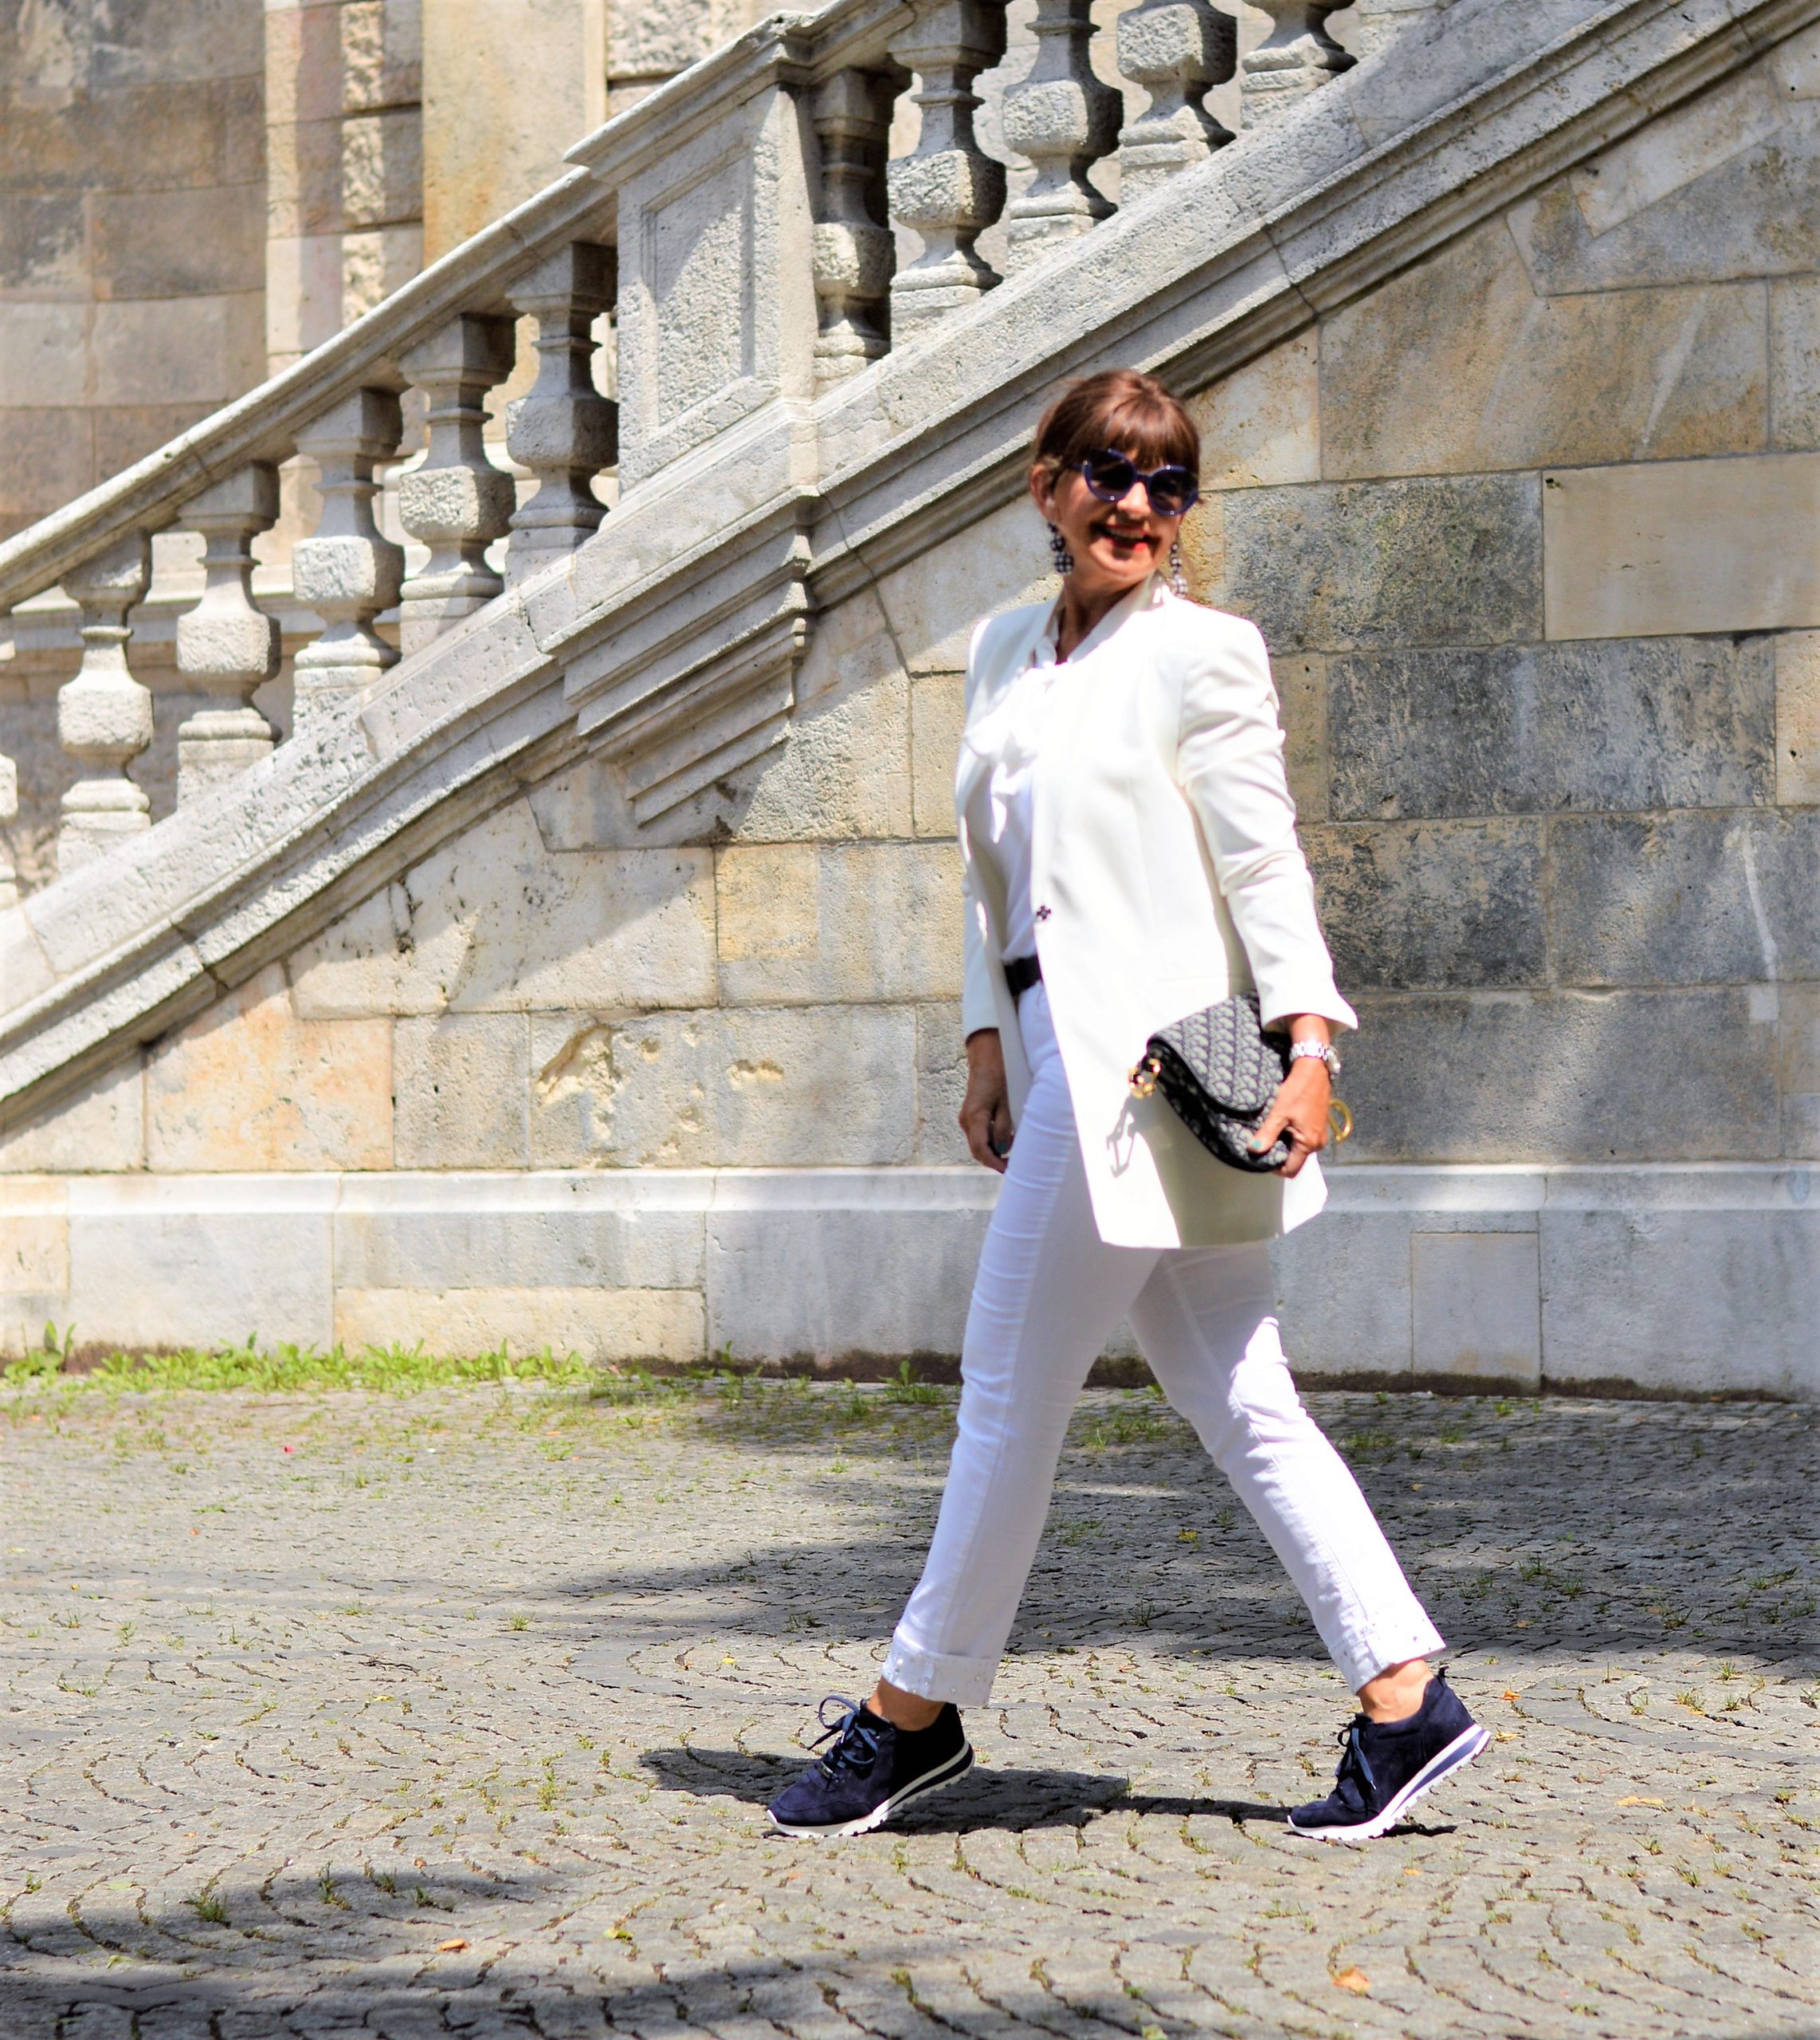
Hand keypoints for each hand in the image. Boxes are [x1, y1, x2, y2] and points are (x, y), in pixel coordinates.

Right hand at [958, 1030, 1013, 1173]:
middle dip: (994, 1160)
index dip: (993, 1163)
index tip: (1006, 1170)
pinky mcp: (970, 1116)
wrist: (987, 1059)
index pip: (980, 1149)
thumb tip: (1002, 1148)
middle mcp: (966, 1121)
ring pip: (979, 1143)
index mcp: (974, 1117)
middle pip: (978, 1150)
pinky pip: (979, 1135)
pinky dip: (991, 1141)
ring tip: (1013, 1151)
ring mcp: (966, 1119)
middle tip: (1013, 1166)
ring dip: (993, 1151)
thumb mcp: (1006, 1103)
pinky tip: (1005, 1139)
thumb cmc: (1000, 1078)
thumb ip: (1004, 1127)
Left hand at [1249, 1057, 1330, 1177]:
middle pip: (1295, 1160)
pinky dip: (1292, 1137)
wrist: (1314, 1071)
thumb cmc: (1298, 1091)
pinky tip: (1282, 1126)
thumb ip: (1267, 1134)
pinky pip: (1303, 1140)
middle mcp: (1317, 1144)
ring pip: (1298, 1150)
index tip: (1261, 1158)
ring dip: (1285, 1145)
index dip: (1275, 1168)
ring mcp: (1320, 1136)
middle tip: (1263, 1143)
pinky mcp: (1319, 1127)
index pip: (1291, 1170)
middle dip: (1278, 1155)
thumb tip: (1253, 1150)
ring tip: (1271, 1133)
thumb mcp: (1279, 1113)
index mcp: (1308, 1143)